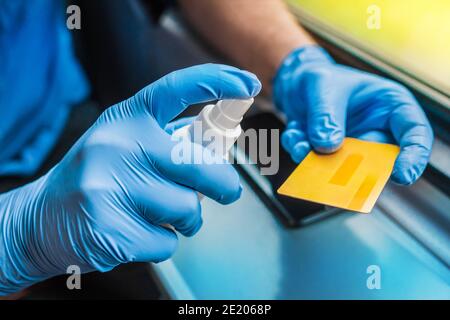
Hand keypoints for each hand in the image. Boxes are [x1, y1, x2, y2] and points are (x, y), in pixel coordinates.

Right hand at [0, 64, 260, 294]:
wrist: (42, 219)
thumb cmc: (97, 178)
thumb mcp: (124, 143)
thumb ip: (167, 140)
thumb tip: (221, 142)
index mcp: (126, 119)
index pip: (177, 88)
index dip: (217, 81)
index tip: (247, 84)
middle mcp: (117, 146)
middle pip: (199, 166)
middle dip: (224, 184)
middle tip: (227, 191)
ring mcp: (110, 187)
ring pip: (187, 210)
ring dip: (186, 218)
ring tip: (158, 214)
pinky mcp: (110, 230)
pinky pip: (167, 242)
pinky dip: (163, 242)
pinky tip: (136, 232)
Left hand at [274, 46, 432, 184]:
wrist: (294, 83)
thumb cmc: (318, 77)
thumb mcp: (321, 87)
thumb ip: (325, 115)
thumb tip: (327, 148)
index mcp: (390, 105)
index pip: (414, 133)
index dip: (413, 157)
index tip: (400, 176)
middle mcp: (375, 129)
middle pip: (378, 159)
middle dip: (353, 168)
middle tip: (331, 169)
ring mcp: (353, 145)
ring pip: (344, 168)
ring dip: (319, 162)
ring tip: (300, 145)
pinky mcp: (330, 155)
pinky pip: (318, 164)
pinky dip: (302, 153)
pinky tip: (293, 135)